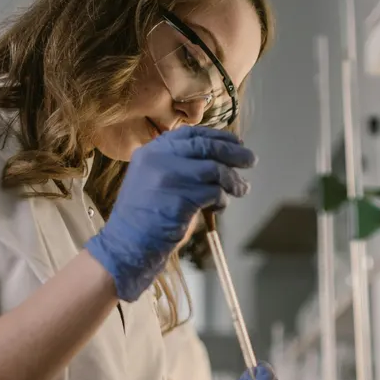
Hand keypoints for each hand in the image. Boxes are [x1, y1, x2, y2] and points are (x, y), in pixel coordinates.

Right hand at [86, 126, 253, 300]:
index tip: (235, 141)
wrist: (128, 244)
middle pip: (206, 146)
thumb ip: (177, 165)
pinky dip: (222, 200)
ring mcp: (169, 177)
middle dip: (233, 152)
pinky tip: (220, 207)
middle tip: (250, 159)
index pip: (190, 134)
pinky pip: (214, 192)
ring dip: (233, 180)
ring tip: (241, 189)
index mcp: (151, 151)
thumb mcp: (153, 180)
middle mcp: (159, 158)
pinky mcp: (181, 198)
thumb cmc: (145, 217)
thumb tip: (216, 158)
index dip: (216, 136)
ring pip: (215, 170)